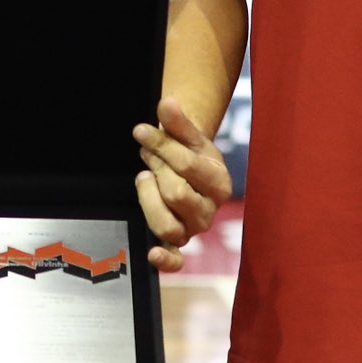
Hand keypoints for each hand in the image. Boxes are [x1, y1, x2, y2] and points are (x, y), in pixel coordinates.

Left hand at [133, 97, 231, 272]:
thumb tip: (167, 102)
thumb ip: (177, 121)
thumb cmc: (187, 152)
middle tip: (146, 154)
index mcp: (220, 183)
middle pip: (176, 194)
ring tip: (144, 178)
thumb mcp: (185, 135)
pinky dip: (165, 260)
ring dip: (148, 198)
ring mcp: (193, 229)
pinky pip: (175, 260)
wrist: (189, 170)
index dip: (160, 146)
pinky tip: (151, 253)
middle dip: (156, 169)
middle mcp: (210, 211)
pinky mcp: (178, 243)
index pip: (188, 166)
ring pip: (168, 225)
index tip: (141, 131)